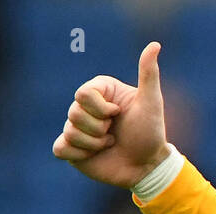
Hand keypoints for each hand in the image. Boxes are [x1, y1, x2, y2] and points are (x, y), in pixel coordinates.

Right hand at [52, 42, 170, 187]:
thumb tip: (155, 44)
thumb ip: (149, 74)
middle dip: (99, 128)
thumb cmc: (150, 133)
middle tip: (114, 132)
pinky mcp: (70, 149)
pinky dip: (78, 154)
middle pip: (74, 113)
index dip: (101, 109)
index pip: (83, 94)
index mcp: (99, 91)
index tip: (118, 114)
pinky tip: (93, 155)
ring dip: (95, 144)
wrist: (147, 166)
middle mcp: (84, 106)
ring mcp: (76, 127)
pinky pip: (60, 149)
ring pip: (70, 132)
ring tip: (109, 144)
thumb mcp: (151, 102)